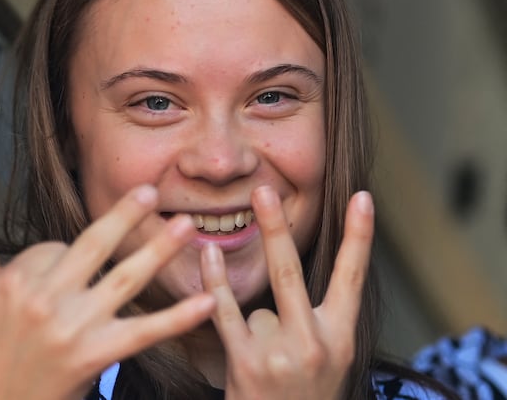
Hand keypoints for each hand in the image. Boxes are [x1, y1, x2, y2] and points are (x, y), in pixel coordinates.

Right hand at [0, 185, 215, 399]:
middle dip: (125, 216)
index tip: (61, 278)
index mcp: (15, 277)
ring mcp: (71, 326)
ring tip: (187, 229)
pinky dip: (176, 318)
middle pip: (93, 245)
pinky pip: (142, 332)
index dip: (64, 257)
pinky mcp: (93, 357)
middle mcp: (43, 296)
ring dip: (158, 252)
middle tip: (152, 192)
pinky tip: (204, 303)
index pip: (56, 245)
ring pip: (123, 279)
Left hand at [200, 186, 373, 399]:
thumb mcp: (330, 357)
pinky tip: (207, 254)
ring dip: (256, 327)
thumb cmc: (306, 393)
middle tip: (263, 190)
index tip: (363, 197)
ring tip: (269, 361)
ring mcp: (281, 355)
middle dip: (276, 229)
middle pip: (292, 273)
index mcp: (341, 337)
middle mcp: (316, 343)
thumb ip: (319, 314)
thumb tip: (291, 260)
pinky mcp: (248, 365)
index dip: (359, 236)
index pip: (353, 276)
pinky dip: (215, 282)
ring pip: (257, 306)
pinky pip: (225, 312)